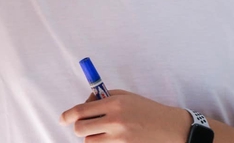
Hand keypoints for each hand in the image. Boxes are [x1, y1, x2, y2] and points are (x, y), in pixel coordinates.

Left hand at [60, 90, 190, 141]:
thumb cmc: (146, 109)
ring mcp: (120, 138)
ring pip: (90, 141)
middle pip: (81, 129)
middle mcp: (115, 121)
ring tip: (104, 132)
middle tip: (85, 125)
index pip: (81, 110)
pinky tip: (111, 139)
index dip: (67, 115)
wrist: (171, 127)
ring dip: (92, 137)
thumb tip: (85, 103)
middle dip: (79, 127)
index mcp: (114, 103)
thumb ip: (103, 97)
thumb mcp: (125, 96)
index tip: (62, 118)